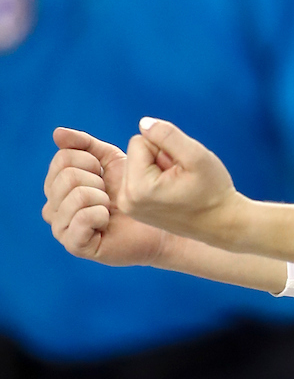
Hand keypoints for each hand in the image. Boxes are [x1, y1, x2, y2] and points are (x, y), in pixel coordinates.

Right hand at [43, 128, 170, 265]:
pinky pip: (82, 219)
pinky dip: (101, 214)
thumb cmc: (133, 189)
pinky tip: (108, 220)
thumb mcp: (111, 160)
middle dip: (97, 180)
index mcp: (58, 186)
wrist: (157, 218)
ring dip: (101, 197)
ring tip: (110, 207)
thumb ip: (84, 144)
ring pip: (75, 196)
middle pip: (66, 177)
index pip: (62, 159)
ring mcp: (61, 228)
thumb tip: (57, 133)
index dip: (91, 161)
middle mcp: (53, 207)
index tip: (104, 173)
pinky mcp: (75, 245)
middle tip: (109, 193)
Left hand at [119, 118, 244, 247]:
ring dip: (159, 167)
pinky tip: (173, 191)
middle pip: (136, 152)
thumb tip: (144, 123)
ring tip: (178, 184)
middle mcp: (126, 199)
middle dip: (159, 157)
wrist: (221, 222)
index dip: (165, 147)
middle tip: (181, 177)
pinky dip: (156, 178)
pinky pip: (139, 176)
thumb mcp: (196, 155)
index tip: (181, 168)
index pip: (139, 141)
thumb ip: (168, 135)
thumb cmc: (213, 190)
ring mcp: (128, 206)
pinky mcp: (134, 207)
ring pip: (138, 163)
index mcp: (137, 187)